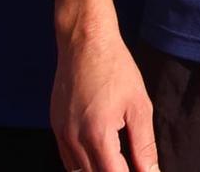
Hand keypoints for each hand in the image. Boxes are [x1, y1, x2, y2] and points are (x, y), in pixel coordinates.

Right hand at [53, 0, 157, 171]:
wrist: (84, 42)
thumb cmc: (116, 69)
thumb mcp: (139, 106)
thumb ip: (144, 145)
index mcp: (97, 135)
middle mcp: (73, 140)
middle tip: (133, 165)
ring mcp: (60, 134)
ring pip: (77, 171)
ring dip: (98, 170)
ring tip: (119, 161)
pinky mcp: (55, 127)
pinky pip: (67, 158)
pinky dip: (83, 164)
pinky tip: (100, 156)